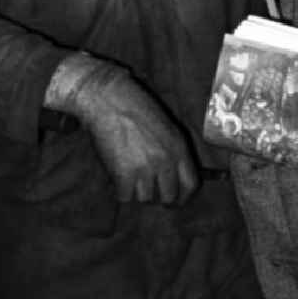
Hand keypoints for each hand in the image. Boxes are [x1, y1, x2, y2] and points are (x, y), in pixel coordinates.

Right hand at [52, 54, 198, 204]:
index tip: (174, 200)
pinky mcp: (123, 175)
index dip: (183, 196)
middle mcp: (165, 161)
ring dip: (137, 192)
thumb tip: (172, 177)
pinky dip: (120, 190)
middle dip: (158, 197)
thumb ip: (172, 150)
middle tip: (147, 190)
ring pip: (145, 199)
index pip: (191, 185)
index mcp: (178, 146)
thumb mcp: (165, 125)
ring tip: (129, 174)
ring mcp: (145, 169)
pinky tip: (117, 175)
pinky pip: (125, 197)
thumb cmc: (134, 106)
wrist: (107, 98)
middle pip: (169, 197)